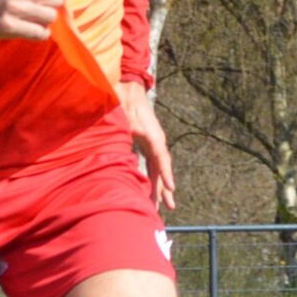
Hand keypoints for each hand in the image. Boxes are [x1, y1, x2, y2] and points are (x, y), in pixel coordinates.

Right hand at [0, 0, 66, 40]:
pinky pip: (40, 33)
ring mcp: (14, 8)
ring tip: (33, 21)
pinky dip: (40, 34)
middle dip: (50, 7)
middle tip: (39, 11)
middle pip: (57, 0)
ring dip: (45, 21)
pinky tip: (31, 31)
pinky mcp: (8, 26)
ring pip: (50, 17)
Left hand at [124, 81, 174, 211]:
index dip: (165, 173)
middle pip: (162, 168)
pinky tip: (154, 190)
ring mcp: (154, 143)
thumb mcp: (125, 113)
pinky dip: (155, 179)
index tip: (171, 188)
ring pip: (159, 169)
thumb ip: (129, 125)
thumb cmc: (125, 100)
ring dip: (161, 187)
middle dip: (165, 188)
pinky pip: (154, 165)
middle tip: (169, 208)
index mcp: (153, 135)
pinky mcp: (148, 145)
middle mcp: (156, 141)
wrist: (129, 89)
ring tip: (164, 206)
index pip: (161, 157)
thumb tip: (134, 135)